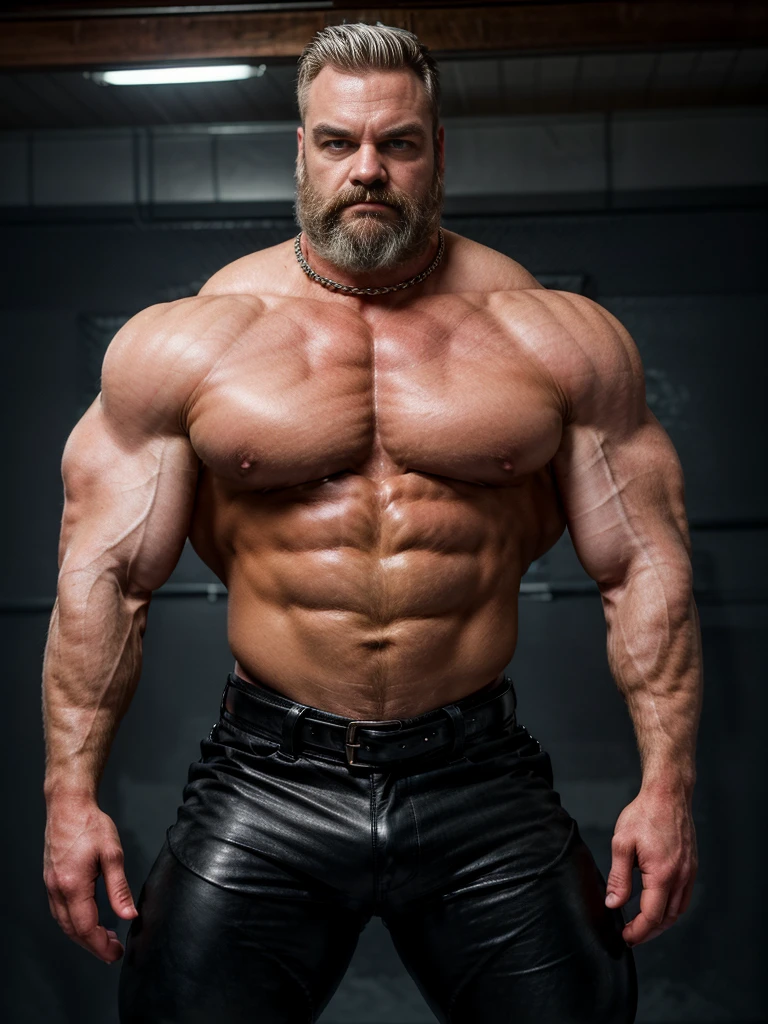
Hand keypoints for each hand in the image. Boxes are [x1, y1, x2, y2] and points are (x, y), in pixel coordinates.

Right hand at [43, 796, 137, 963]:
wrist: (68, 805)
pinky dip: (73, 922)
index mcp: (73, 886)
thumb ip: (119, 889)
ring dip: (82, 935)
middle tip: (112, 952)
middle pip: (73, 930)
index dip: (101, 945)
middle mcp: (57, 889)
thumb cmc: (90, 824)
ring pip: (64, 922)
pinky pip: (59, 910)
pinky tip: (86, 919)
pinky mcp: (51, 879)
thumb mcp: (112, 854)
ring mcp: (51, 885)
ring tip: (103, 939)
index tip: (116, 953)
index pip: (86, 928)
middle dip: (93, 945)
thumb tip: (129, 915)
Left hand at [604, 783, 697, 946]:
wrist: (667, 794)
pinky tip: (659, 905)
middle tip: (632, 936)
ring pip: (678, 909)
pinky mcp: (692, 866)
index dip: (638, 931)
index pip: (652, 915)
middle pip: (668, 918)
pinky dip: (671, 908)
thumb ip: (619, 877)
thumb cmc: (644, 814)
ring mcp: (689, 872)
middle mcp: (681, 877)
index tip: (625, 937)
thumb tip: (613, 904)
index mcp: (663, 874)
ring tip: (643, 926)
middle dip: (649, 932)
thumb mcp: (622, 843)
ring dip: (662, 922)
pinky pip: (684, 896)